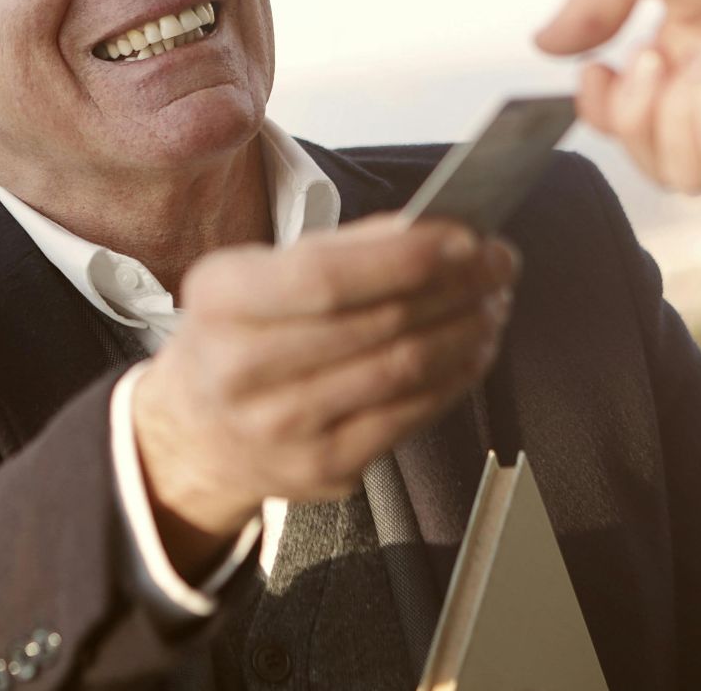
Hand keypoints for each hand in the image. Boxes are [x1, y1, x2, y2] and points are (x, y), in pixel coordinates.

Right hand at [132, 215, 516, 572]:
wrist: (198, 432)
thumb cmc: (241, 336)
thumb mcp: (260, 277)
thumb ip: (342, 250)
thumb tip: (434, 231)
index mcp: (221, 302)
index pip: (326, 278)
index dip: (405, 259)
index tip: (466, 237)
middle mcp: (242, 370)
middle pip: (377, 324)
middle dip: (456, 287)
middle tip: (501, 263)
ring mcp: (283, 429)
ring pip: (403, 372)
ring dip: (466, 331)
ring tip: (494, 302)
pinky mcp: (324, 469)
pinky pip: (410, 417)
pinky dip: (455, 377)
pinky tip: (474, 349)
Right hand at [534, 0, 700, 192]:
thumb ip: (588, 9)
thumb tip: (545, 44)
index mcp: (683, 48)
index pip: (628, 123)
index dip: (603, 113)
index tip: (598, 71)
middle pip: (652, 160)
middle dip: (634, 117)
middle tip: (654, 56)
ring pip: (688, 175)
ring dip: (676, 113)